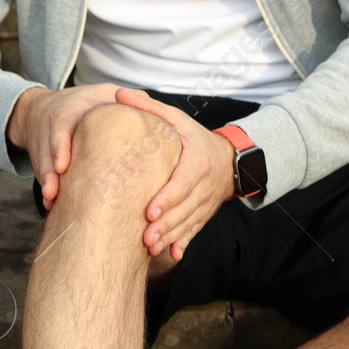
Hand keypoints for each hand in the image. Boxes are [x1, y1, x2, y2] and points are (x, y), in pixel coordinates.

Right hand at [6, 83, 122, 209]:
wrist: (39, 110)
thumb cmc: (83, 103)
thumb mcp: (102, 93)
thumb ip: (126, 97)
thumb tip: (152, 107)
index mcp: (67, 112)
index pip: (60, 129)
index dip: (60, 147)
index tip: (63, 166)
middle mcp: (51, 130)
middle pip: (47, 153)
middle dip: (49, 173)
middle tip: (54, 193)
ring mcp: (44, 147)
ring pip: (43, 167)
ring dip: (47, 186)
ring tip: (52, 203)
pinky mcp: (42, 162)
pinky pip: (44, 176)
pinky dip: (49, 192)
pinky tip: (53, 207)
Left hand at [113, 87, 237, 260]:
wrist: (229, 160)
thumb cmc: (195, 138)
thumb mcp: (178, 118)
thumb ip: (150, 108)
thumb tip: (119, 94)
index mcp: (197, 162)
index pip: (183, 183)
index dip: (168, 199)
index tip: (150, 211)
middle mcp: (204, 185)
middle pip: (184, 209)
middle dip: (165, 224)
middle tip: (145, 237)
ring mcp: (205, 203)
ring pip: (189, 223)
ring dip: (171, 236)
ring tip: (152, 247)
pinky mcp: (204, 214)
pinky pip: (195, 230)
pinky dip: (184, 243)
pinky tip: (172, 254)